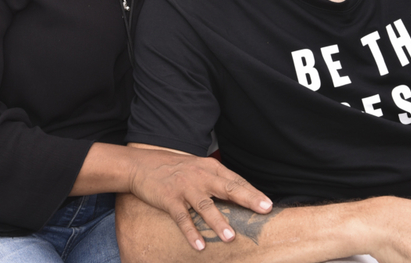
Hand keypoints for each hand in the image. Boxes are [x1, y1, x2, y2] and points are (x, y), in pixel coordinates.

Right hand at [126, 145, 272, 250]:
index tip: (268, 204)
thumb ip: (217, 180)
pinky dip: (191, 232)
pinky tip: (199, 246)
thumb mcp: (199, 167)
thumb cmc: (176, 168)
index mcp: (211, 168)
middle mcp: (201, 176)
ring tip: (230, 237)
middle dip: (247, 199)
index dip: (253, 192)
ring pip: (205, 206)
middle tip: (264, 209)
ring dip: (218, 222)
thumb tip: (239, 195)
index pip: (236, 181)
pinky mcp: (169, 199)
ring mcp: (185, 188)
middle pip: (227, 188)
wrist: (142, 164)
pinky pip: (182, 218)